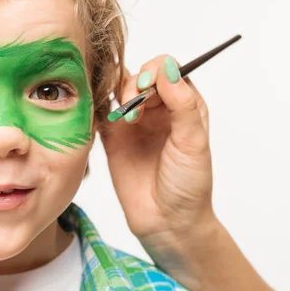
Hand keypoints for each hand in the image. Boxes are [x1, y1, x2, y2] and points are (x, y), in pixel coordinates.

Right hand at [98, 55, 217, 243]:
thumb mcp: (192, 142)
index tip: (148, 87)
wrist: (167, 222)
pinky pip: (100, 111)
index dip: (155, 71)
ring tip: (125, 120)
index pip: (168, 70)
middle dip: (135, 85)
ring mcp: (133, 122)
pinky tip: (104, 116)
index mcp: (183, 105)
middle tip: (133, 108)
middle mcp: (158, 109)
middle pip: (141, 75)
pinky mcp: (112, 137)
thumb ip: (182, 104)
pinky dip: (97, 106)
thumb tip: (168, 67)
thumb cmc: (188, 186)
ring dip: (118, 95)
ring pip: (119, 89)